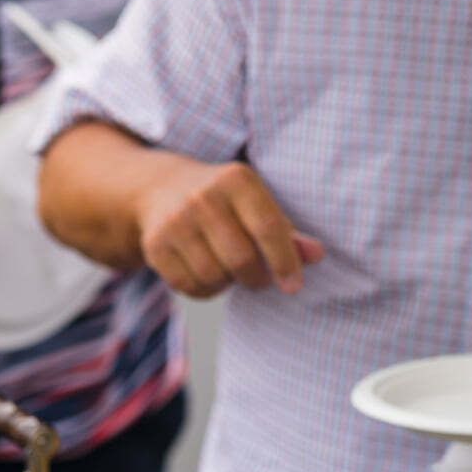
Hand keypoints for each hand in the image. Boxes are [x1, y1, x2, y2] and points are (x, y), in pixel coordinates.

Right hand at [136, 158, 323, 298]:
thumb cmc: (223, 202)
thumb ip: (287, 232)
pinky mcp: (155, 246)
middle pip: (241, 259)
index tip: (293, 286)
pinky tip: (207, 274)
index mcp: (236, 180)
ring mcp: (176, 222)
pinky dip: (205, 290)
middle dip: (256, 278)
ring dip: (228, 284)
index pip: (268, 228)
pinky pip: (190, 286)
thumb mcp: (255, 204)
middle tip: (259, 279)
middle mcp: (203, 197)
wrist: (160, 190)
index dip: (284, 261)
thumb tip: (316, 255)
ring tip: (228, 270)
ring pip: (214, 277)